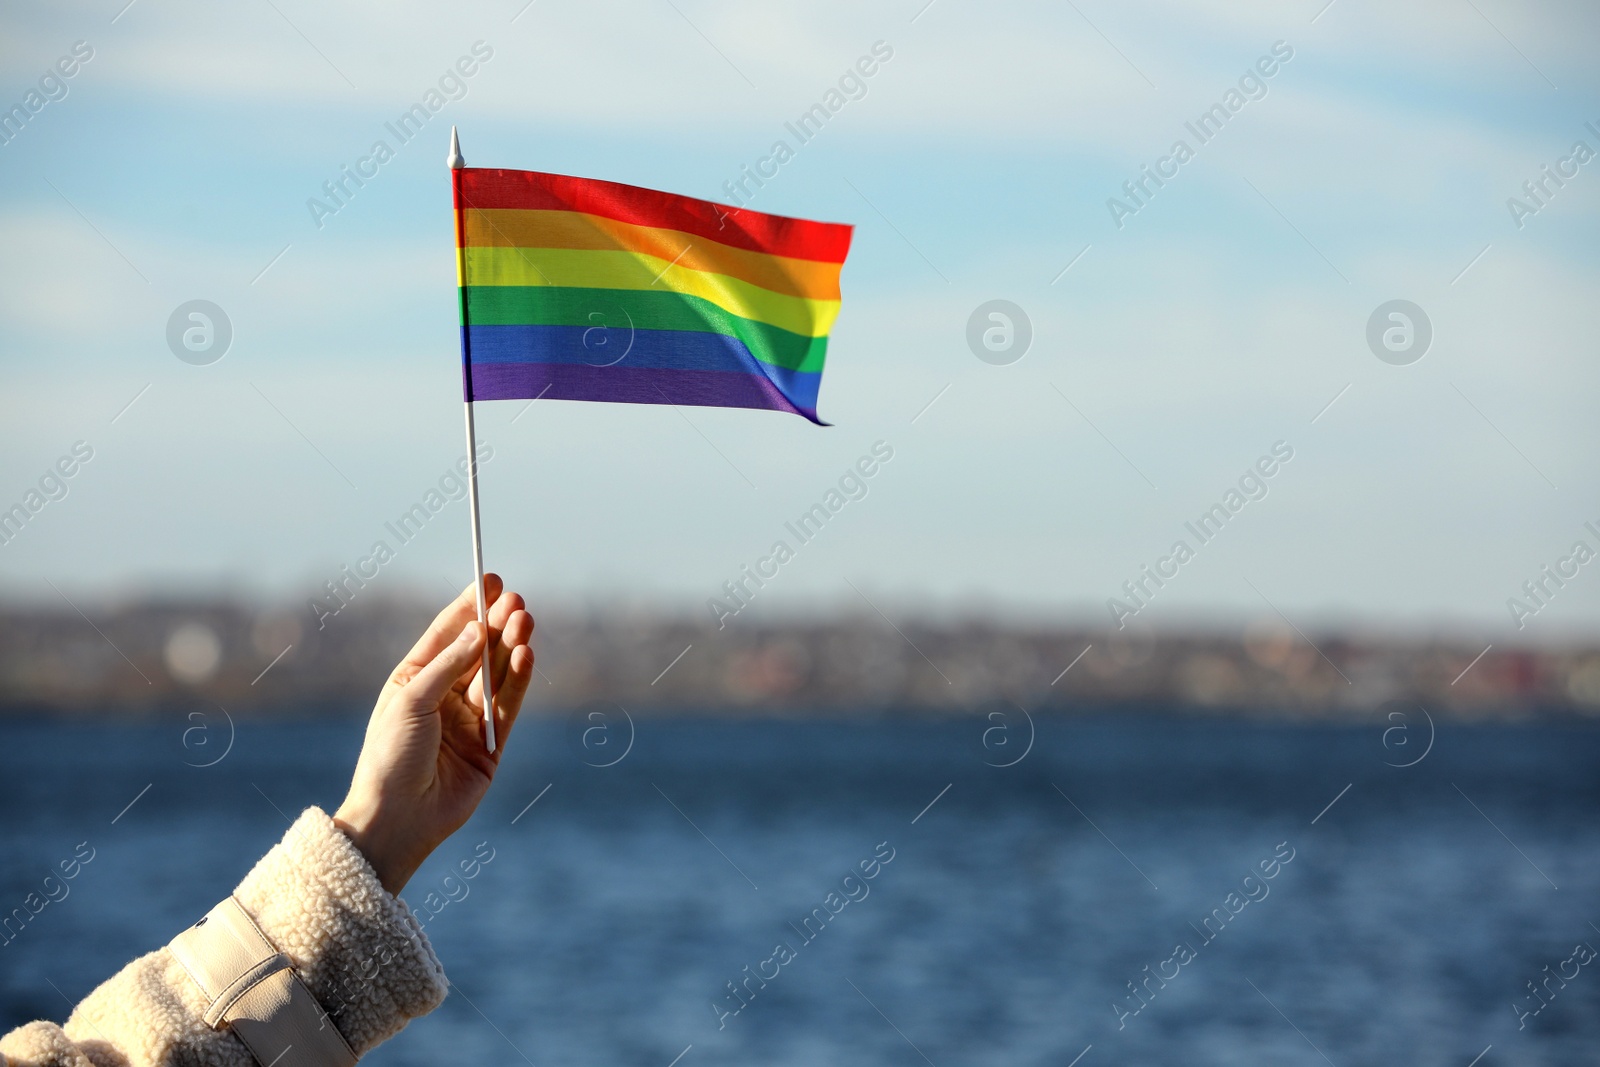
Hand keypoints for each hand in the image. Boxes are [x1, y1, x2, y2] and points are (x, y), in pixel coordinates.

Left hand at [333, 574, 534, 893]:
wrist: (397, 819)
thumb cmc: (389, 758)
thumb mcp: (411, 701)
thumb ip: (449, 666)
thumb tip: (480, 631)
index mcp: (415, 680)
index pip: (448, 635)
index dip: (470, 607)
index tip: (491, 580)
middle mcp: (444, 696)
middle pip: (478, 651)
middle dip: (497, 624)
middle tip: (515, 600)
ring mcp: (470, 720)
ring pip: (497, 675)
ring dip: (512, 647)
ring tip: (525, 620)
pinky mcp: (492, 745)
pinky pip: (509, 706)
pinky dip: (519, 681)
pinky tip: (526, 656)